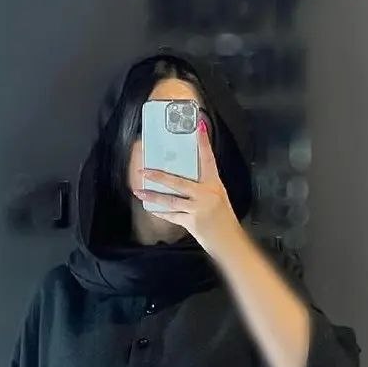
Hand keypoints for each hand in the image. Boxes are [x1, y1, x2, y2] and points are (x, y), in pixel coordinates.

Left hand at [131, 118, 241, 257]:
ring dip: (153, 196)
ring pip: (171, 200)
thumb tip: (184, 179)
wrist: (228, 240)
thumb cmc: (223, 217)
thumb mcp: (218, 196)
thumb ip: (203, 187)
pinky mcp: (191, 222)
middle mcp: (205, 194)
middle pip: (178, 182)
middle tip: (144, 170)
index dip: (203, 143)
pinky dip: (161, 212)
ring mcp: (198, 209)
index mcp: (214, 184)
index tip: (198, 126)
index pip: (208, 159)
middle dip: (159, 177)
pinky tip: (151, 208)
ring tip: (139, 191)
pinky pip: (172, 215)